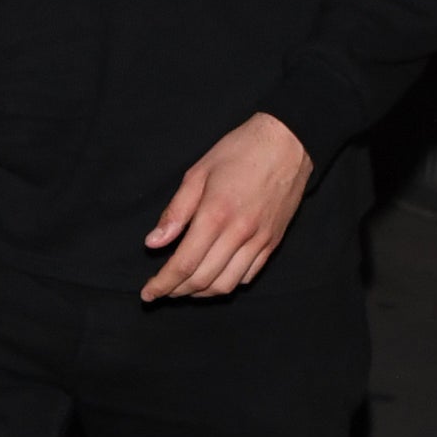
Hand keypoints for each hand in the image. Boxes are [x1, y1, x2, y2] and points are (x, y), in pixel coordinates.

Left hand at [140, 112, 312, 300]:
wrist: (288, 143)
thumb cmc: (238, 152)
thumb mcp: (197, 173)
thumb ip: (175, 212)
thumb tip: (153, 243)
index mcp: (215, 215)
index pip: (184, 264)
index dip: (163, 284)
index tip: (147, 294)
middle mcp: (239, 234)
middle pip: (203, 280)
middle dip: (177, 292)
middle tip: (161, 291)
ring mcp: (260, 240)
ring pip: (227, 284)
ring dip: (201, 293)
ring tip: (183, 289)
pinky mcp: (273, 242)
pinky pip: (248, 275)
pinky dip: (226, 284)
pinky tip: (213, 277)